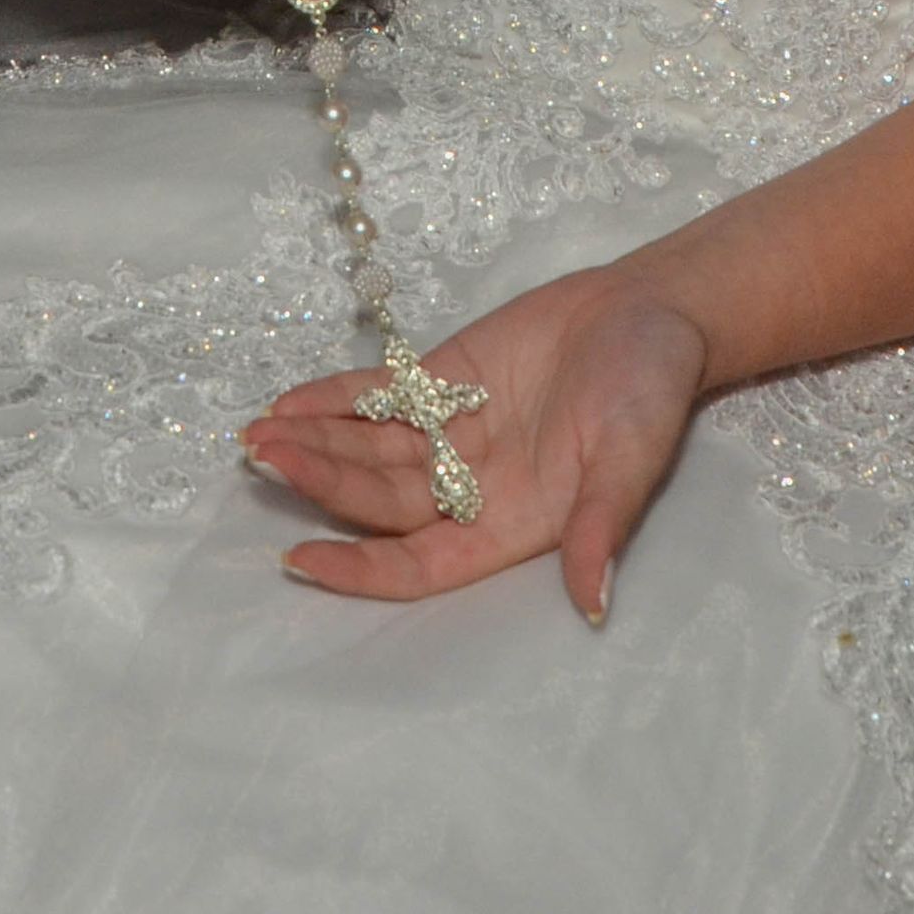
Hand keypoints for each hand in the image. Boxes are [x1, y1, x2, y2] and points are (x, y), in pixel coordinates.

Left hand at [241, 267, 709, 621]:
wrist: (655, 309)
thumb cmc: (652, 393)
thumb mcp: (633, 461)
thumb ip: (602, 527)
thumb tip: (593, 604)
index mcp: (508, 526)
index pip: (416, 564)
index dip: (358, 568)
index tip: (299, 559)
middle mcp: (470, 488)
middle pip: (380, 499)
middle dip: (321, 484)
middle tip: (264, 460)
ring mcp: (453, 431)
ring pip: (370, 449)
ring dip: (315, 444)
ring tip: (258, 435)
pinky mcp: (446, 378)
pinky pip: (380, 395)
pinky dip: (335, 398)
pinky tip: (290, 400)